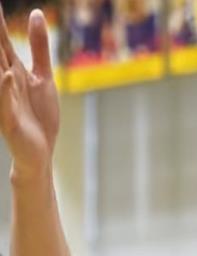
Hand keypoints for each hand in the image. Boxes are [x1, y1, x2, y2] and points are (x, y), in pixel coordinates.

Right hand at [0, 6, 59, 178]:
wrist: (40, 151)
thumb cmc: (40, 115)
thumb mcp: (43, 77)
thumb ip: (39, 47)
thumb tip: (36, 13)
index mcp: (12, 70)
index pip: (1, 40)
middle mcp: (4, 82)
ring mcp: (5, 100)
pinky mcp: (10, 120)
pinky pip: (5, 102)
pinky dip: (5, 88)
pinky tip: (7, 73)